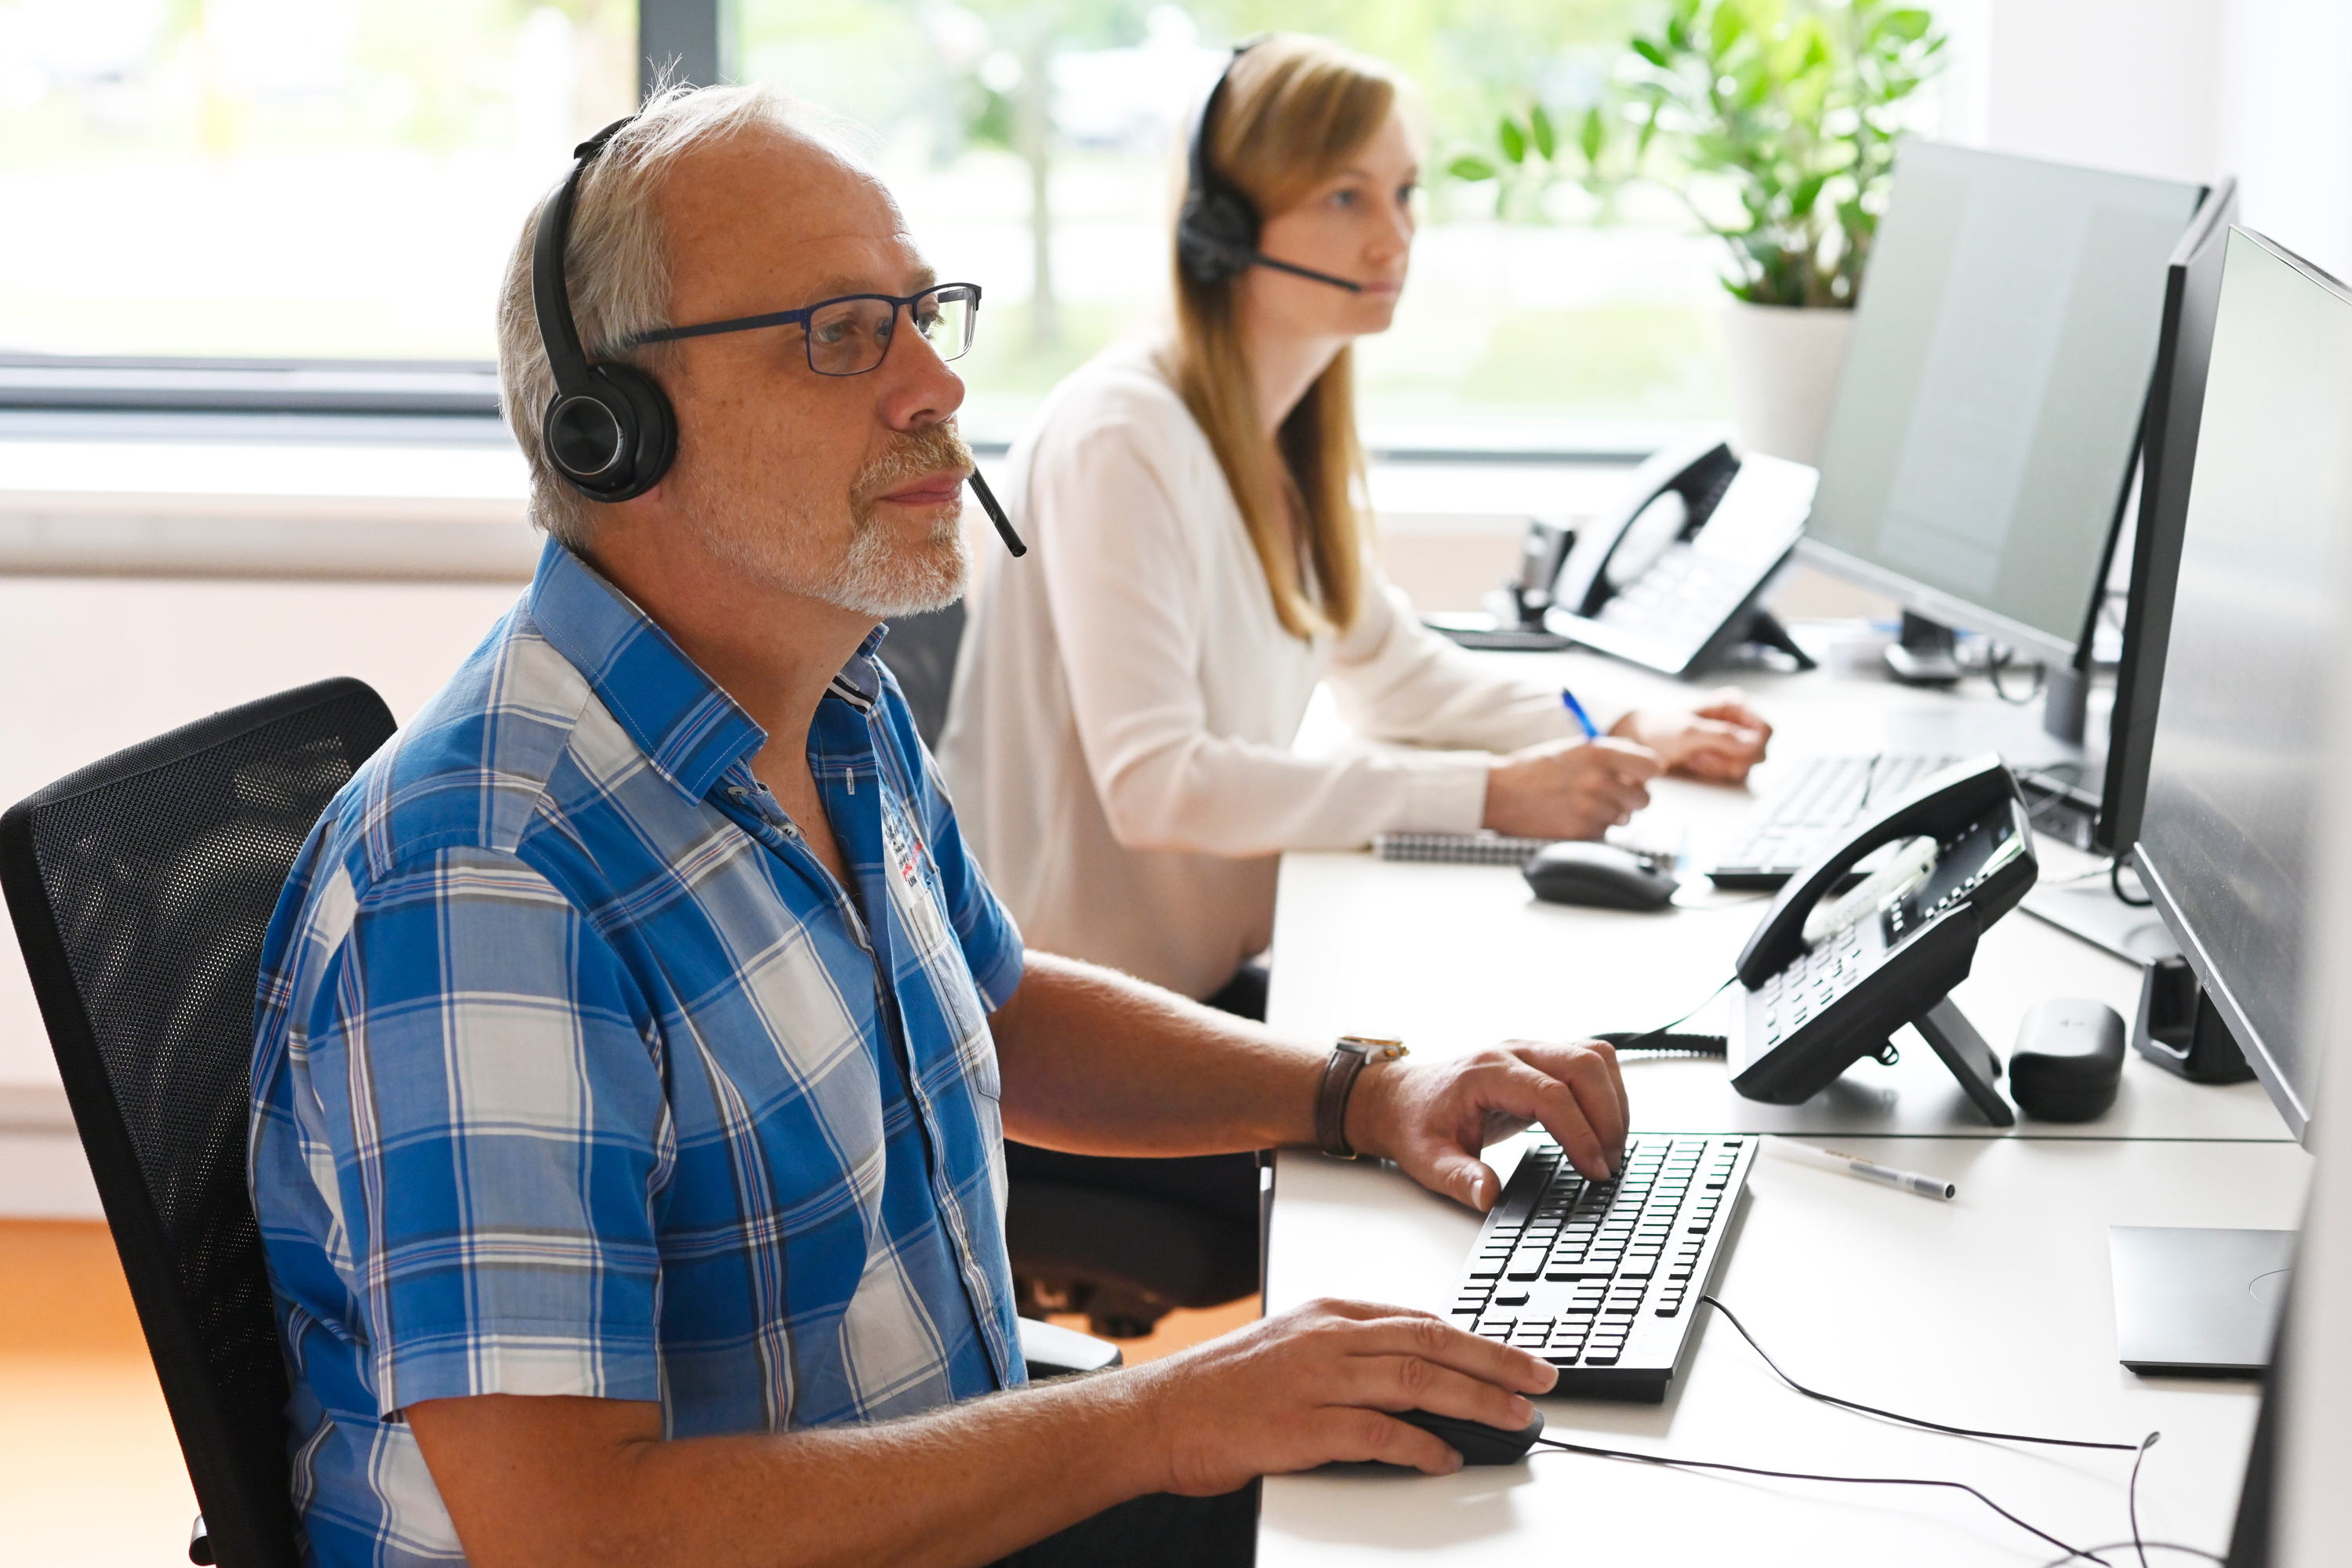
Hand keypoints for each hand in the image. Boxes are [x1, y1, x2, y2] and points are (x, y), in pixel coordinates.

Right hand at [1135, 1298, 1558, 1495]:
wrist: (1158, 1414)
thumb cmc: (1222, 1386)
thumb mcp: (1291, 1345)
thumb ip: (1350, 1351)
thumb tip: (1417, 1373)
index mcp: (1328, 1313)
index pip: (1421, 1318)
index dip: (1478, 1339)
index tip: (1516, 1357)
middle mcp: (1328, 1338)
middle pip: (1432, 1342)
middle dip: (1496, 1362)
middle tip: (1541, 1380)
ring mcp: (1316, 1380)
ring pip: (1417, 1380)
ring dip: (1475, 1400)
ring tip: (1515, 1418)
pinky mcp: (1303, 1427)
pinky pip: (1378, 1433)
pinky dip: (1420, 1445)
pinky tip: (1445, 1457)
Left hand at [1347, 1040, 1629, 1203]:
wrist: (1403, 1099)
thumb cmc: (1416, 1125)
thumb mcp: (1428, 1161)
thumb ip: (1460, 1179)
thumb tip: (1489, 1196)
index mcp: (1486, 1072)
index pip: (1550, 1094)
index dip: (1580, 1133)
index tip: (1595, 1170)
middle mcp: (1513, 1051)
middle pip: (1583, 1065)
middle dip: (1607, 1117)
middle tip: (1608, 1165)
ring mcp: (1531, 1050)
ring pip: (1594, 1056)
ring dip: (1614, 1102)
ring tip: (1610, 1150)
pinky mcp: (1543, 1058)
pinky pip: (1591, 1060)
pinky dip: (1608, 1092)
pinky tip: (1604, 1128)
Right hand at [1484, 736, 1661, 838]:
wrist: (1498, 793)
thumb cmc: (1534, 768)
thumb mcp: (1574, 749)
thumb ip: (1611, 756)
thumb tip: (1646, 769)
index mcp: (1601, 753)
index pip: (1653, 767)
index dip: (1646, 774)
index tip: (1637, 777)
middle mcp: (1600, 780)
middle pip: (1644, 799)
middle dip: (1630, 799)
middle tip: (1608, 794)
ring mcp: (1592, 809)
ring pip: (1624, 819)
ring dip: (1609, 815)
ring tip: (1581, 804)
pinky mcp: (1582, 833)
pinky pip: (1605, 834)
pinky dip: (1593, 829)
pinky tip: (1570, 817)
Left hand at [1610, 690, 1770, 782]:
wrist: (1643, 744)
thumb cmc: (1662, 731)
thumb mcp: (1689, 732)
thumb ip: (1721, 736)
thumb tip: (1753, 743)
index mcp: (1735, 704)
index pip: (1766, 730)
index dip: (1751, 746)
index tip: (1724, 751)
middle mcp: (1740, 721)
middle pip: (1760, 751)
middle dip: (1729, 759)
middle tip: (1701, 753)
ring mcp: (1735, 740)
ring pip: (1747, 765)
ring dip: (1718, 766)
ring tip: (1695, 756)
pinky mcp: (1728, 757)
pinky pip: (1734, 773)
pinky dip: (1713, 772)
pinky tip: (1696, 763)